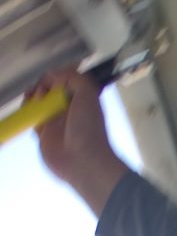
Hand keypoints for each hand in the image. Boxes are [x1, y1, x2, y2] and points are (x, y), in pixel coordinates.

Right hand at [28, 69, 127, 214]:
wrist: (83, 160)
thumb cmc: (88, 127)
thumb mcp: (88, 94)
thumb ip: (73, 78)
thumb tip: (52, 75)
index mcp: (81, 99)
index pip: (63, 82)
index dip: (54, 78)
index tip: (49, 81)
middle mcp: (68, 109)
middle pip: (47, 91)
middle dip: (40, 87)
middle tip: (40, 92)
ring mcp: (56, 122)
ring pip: (37, 104)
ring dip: (32, 99)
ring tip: (34, 101)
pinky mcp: (44, 134)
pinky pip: (32, 119)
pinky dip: (29, 114)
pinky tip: (32, 114)